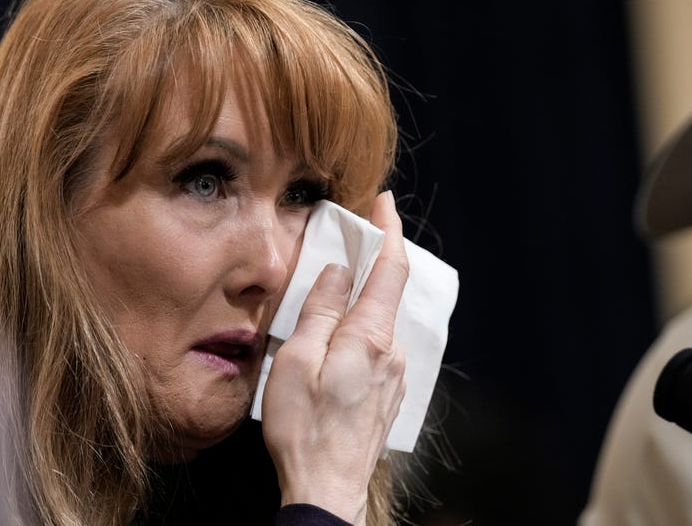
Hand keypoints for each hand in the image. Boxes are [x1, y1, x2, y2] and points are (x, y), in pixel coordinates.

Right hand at [261, 191, 408, 525]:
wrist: (328, 488)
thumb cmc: (304, 427)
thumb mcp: (298, 359)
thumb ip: (321, 310)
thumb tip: (338, 272)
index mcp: (370, 337)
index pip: (390, 269)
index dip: (389, 230)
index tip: (384, 202)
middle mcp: (391, 352)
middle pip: (386, 292)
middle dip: (369, 262)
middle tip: (347, 241)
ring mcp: (394, 375)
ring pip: (379, 321)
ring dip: (360, 300)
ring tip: (330, 296)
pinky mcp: (387, 393)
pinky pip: (376, 346)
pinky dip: (360, 329)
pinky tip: (335, 340)